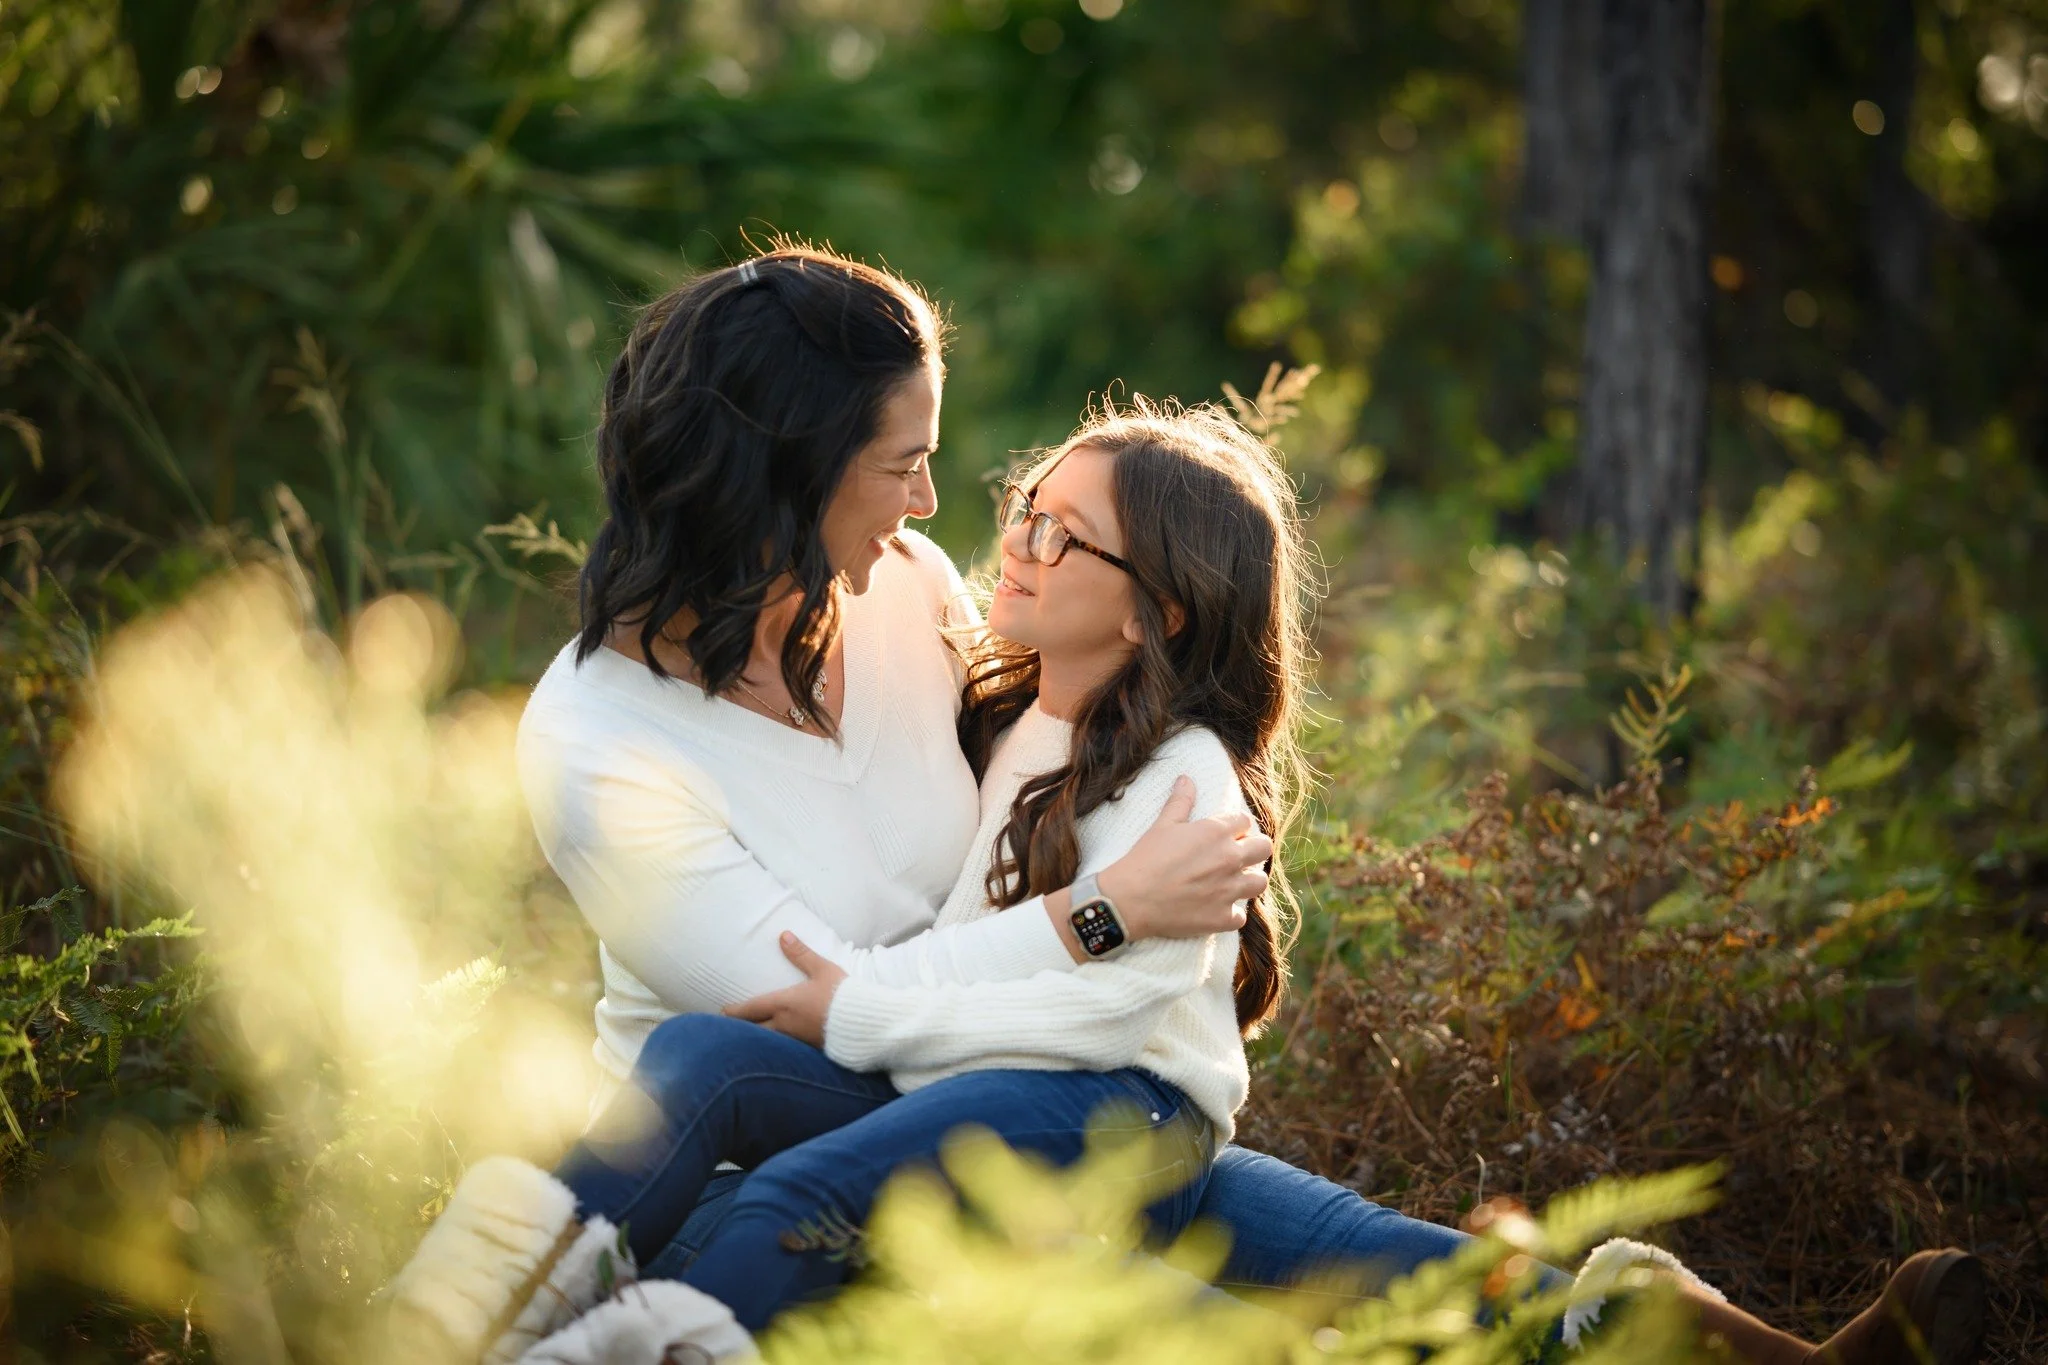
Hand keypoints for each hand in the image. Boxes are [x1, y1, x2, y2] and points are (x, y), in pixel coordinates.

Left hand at [723, 933, 847, 1047]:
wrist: (864, 1023)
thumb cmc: (843, 994)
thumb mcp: (822, 970)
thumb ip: (801, 954)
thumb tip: (784, 936)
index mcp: (784, 1004)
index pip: (750, 1009)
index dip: (733, 1011)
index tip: (722, 1011)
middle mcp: (785, 1024)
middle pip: (753, 1030)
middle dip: (740, 1028)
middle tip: (730, 1027)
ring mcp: (796, 1040)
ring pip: (768, 1041)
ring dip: (757, 1037)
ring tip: (751, 1034)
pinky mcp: (808, 1049)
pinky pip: (785, 1047)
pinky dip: (776, 1045)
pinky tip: (778, 1044)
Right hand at [1099, 775, 1270, 940]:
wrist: (1131, 899)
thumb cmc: (1145, 858)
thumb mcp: (1163, 824)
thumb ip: (1180, 801)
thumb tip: (1186, 778)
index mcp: (1217, 832)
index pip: (1246, 821)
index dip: (1238, 826)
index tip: (1229, 833)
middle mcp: (1230, 859)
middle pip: (1264, 848)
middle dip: (1254, 849)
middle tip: (1237, 855)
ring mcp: (1229, 890)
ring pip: (1260, 882)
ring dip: (1248, 880)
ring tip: (1233, 882)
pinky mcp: (1222, 917)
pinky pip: (1240, 915)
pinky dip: (1230, 913)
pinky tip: (1216, 907)